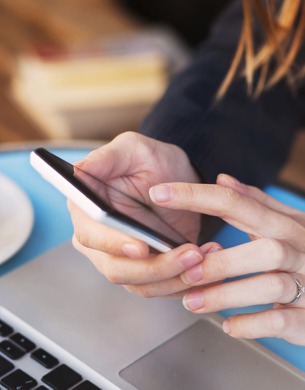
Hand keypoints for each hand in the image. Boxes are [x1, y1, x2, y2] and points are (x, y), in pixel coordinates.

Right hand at [68, 132, 205, 297]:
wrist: (178, 179)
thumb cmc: (152, 160)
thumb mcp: (132, 149)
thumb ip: (106, 158)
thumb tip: (77, 170)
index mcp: (87, 211)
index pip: (91, 236)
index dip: (113, 244)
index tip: (141, 247)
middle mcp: (99, 240)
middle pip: (117, 269)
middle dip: (155, 267)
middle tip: (191, 254)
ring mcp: (122, 259)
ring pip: (142, 284)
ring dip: (175, 277)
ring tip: (205, 256)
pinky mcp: (146, 270)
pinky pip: (161, 288)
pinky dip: (185, 282)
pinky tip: (206, 264)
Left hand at [149, 174, 304, 344]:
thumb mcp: (285, 221)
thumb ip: (255, 202)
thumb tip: (223, 179)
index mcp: (284, 224)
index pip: (236, 202)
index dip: (195, 196)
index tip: (159, 193)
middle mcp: (298, 249)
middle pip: (262, 248)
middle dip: (220, 261)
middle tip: (185, 271)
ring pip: (270, 285)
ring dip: (227, 295)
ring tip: (192, 302)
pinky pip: (283, 322)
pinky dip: (252, 324)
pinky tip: (229, 325)